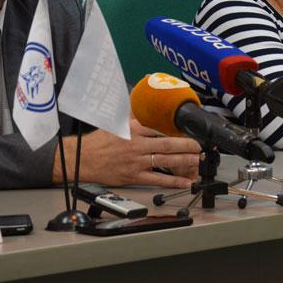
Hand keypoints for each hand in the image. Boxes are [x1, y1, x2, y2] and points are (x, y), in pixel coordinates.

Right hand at [55, 119, 200, 187]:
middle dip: (187, 145)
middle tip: (200, 146)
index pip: (160, 128)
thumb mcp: (116, 122)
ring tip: (198, 160)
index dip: (177, 129)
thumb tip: (142, 99)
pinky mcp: (134, 176)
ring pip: (165, 161)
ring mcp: (136, 162)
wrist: (82, 160)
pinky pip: (157, 179)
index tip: (189, 130)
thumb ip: (133, 113)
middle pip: (167, 145)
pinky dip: (173, 181)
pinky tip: (185, 182)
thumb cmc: (99, 141)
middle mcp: (137, 145)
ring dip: (184, 161)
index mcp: (134, 129)